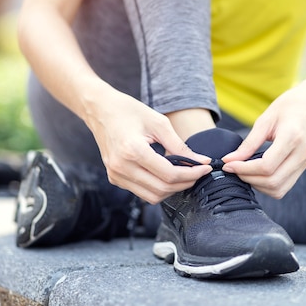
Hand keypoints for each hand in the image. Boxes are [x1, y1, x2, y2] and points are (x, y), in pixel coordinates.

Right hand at [84, 89, 210, 203]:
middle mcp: (121, 167)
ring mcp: (116, 175)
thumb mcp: (159, 123)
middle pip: (162, 189)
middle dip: (185, 183)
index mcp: (132, 151)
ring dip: (172, 189)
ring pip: (152, 196)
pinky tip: (166, 174)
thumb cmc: (129, 111)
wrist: (100, 110)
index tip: (206, 167)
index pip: (169, 174)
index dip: (192, 174)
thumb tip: (202, 161)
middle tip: (198, 172)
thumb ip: (180, 145)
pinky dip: (158, 187)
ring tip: (185, 174)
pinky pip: (141, 191)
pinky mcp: (114, 178)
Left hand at [222, 78, 305, 198]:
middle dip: (248, 178)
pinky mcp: (304, 167)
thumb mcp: (266, 119)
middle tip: (233, 168)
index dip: (244, 169)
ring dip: (257, 185)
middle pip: (272, 181)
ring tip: (244, 171)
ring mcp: (305, 162)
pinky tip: (256, 173)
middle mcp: (302, 154)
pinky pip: (284, 186)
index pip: (266, 166)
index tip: (228, 164)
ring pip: (279, 189)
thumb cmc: (289, 107)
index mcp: (292, 137)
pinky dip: (267, 185)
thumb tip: (229, 160)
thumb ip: (249, 143)